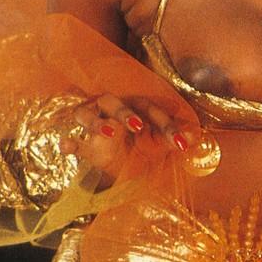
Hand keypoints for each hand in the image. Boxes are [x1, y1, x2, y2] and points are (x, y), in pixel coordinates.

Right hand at [59, 93, 194, 177]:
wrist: (117, 158)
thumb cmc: (139, 141)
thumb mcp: (157, 141)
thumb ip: (172, 138)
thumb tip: (196, 137)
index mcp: (135, 107)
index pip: (150, 110)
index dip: (167, 126)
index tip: (182, 144)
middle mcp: (112, 110)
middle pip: (114, 103)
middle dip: (125, 113)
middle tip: (138, 126)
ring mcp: (94, 124)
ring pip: (87, 115)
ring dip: (96, 122)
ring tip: (108, 133)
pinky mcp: (83, 143)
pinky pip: (72, 140)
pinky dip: (69, 142)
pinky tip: (66, 145)